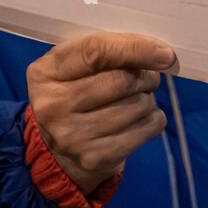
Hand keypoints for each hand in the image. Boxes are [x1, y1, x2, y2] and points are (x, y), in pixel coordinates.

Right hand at [26, 33, 174, 194]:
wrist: (61, 151)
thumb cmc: (76, 94)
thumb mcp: (77, 67)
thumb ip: (109, 51)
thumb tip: (159, 53)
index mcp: (44, 72)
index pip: (95, 51)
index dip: (134, 49)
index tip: (163, 53)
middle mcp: (52, 105)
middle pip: (120, 81)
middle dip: (145, 77)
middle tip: (148, 78)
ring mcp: (71, 135)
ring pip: (136, 106)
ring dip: (149, 99)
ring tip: (141, 98)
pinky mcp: (94, 158)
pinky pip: (143, 131)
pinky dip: (154, 120)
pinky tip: (145, 118)